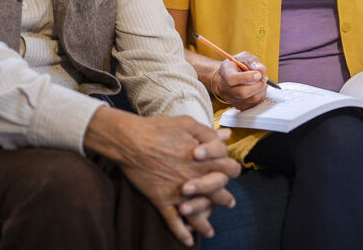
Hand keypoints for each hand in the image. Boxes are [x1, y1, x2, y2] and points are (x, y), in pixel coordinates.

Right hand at [84, 108, 240, 245]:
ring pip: (198, 213)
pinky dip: (181, 233)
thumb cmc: (159, 129)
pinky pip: (174, 222)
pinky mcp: (162, 200)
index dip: (232, 169)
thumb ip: (209, 133)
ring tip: (209, 231)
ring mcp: (179, 191)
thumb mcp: (187, 124)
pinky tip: (187, 241)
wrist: (130, 141)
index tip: (229, 172)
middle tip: (229, 203)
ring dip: (205, 224)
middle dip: (226, 199)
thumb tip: (226, 137)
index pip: (229, 168)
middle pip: (219, 193)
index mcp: (204, 159)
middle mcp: (195, 178)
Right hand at [210, 51, 268, 109]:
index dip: (247, 77)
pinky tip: (259, 88)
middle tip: (263, 78)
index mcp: (225, 72)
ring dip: (261, 90)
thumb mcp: (243, 57)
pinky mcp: (238, 105)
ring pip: (250, 99)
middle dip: (257, 85)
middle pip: (242, 92)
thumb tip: (261, 69)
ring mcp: (231, 98)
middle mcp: (225, 87)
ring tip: (262, 82)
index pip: (232, 79)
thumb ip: (252, 61)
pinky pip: (253, 104)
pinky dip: (260, 96)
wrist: (227, 76)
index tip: (258, 74)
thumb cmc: (235, 65)